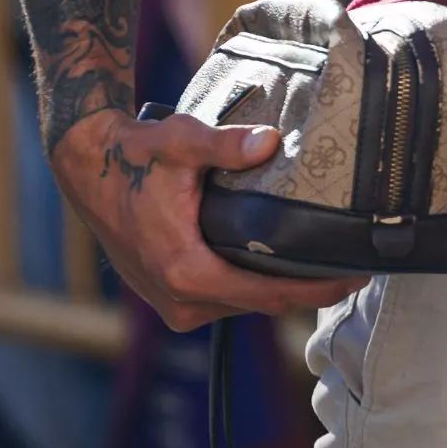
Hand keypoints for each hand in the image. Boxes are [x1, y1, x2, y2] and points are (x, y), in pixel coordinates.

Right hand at [51, 109, 366, 329]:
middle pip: (263, 304)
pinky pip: (226, 300)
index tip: (355, 278)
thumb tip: (270, 142)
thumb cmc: (136, 156)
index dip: (316, 289)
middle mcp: (181, 300)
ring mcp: (174, 305)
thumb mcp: (182, 143)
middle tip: (356, 269)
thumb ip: (226, 146)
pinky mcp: (172, 299)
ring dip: (282, 290)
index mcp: (187, 273)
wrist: (89, 168)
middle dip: (309, 290)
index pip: (269, 294)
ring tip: (328, 267)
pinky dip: (254, 286)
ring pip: (244, 304)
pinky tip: (283, 267)